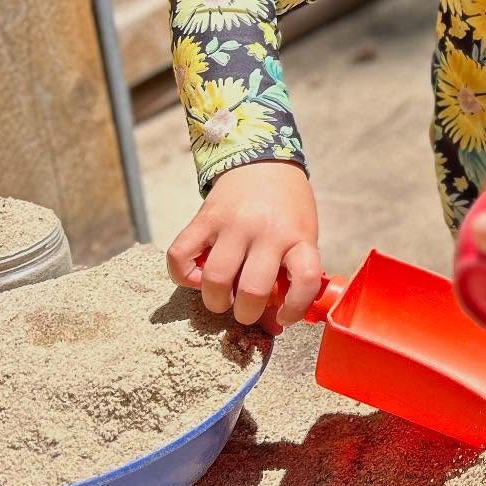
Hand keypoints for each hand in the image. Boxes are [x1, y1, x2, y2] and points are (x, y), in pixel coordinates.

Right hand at [166, 160, 321, 327]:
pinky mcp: (204, 218)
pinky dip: (183, 276)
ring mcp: (233, 223)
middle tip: (245, 309)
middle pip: (252, 289)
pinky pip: (180, 256)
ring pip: (216, 279)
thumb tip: (273, 325)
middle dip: (246, 314)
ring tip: (223, 296)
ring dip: (216, 301)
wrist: (264, 161)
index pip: (305, 280)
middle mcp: (267, 230)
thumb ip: (291, 273)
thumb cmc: (287, 208)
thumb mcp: (302, 234)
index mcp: (299, 236)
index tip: (282, 318)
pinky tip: (198, 275)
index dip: (294, 309)